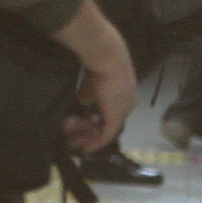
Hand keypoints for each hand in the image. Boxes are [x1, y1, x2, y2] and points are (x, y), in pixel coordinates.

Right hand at [51, 0, 137, 153]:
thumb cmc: (97, 62)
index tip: (82, 128)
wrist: (106, 55)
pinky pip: (106, 135)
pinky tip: (83, 147)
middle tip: (74, 141)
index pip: (110, 114)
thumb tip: (83, 102)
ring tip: (73, 142)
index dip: (95, 124)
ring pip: (105, 131)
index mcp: (125, 94)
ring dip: (87, 138)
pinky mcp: (116, 116)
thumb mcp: (92, 81)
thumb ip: (89, 94)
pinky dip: (94, 142)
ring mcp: (124, 111)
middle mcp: (128, 104)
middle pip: (108, 125)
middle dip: (89, 135)